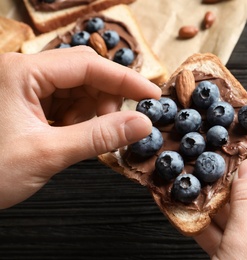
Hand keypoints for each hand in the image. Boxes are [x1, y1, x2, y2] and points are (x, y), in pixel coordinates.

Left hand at [0, 46, 160, 208]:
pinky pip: (64, 105)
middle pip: (83, 75)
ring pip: (76, 90)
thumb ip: (99, 137)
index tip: (152, 95)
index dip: (125, 79)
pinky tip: (69, 137)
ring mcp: (23, 88)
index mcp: (21, 72)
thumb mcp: (48, 154)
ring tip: (81, 138)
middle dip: (104, 100)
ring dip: (90, 113)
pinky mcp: (25, 104)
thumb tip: (142, 124)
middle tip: (115, 126)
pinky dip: (77, 121)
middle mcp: (22, 73)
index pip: (87, 64)